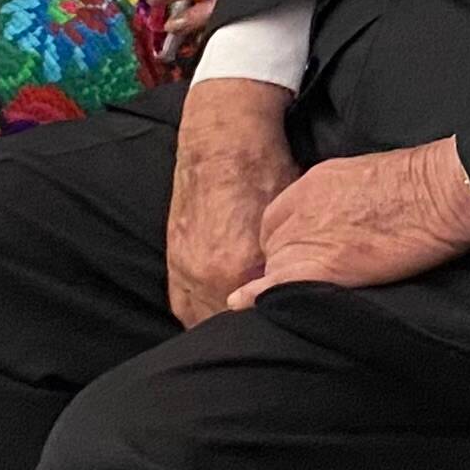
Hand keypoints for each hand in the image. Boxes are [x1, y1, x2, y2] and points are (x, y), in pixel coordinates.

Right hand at [167, 77, 297, 326]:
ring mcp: (186, 269)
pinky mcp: (173, 262)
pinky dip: (199, 312)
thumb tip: (296, 284)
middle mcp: (208, 273)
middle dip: (249, 322)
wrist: (222, 142)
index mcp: (240, 264)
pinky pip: (184, 306)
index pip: (260, 311)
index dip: (275, 317)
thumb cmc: (263, 174)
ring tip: (243, 322)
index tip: (286, 319)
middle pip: (229, 321)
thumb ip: (285, 262)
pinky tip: (217, 314)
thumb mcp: (286, 220)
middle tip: (268, 328)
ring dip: (222, 321)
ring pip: (204, 319)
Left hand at [234, 140, 469, 304]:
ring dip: (284, 283)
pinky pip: (275, 287)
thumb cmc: (424, 184)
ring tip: (310, 296)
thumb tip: (349, 220)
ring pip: (274, 268)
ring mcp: (308, 236)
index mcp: (314, 184)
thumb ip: (344, 198)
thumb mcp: (368, 177)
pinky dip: (262, 299)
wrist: (441, 191)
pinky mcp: (322, 265)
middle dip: (284, 264)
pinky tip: (252, 307)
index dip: (288, 241)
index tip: (304, 256)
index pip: (279, 220)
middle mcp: (302, 208)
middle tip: (310, 281)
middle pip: (273, 246)